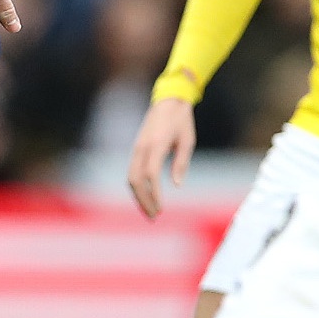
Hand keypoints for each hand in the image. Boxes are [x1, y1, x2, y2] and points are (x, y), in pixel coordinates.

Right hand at [126, 96, 195, 219]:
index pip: (151, 175)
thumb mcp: (187, 141)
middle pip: (135, 180)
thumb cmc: (181, 121)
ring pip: (130, 177)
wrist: (168, 101)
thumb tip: (176, 185)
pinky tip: (146, 196)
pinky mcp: (136, 149)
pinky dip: (137, 187)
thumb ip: (181, 163)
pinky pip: (132, 171)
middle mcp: (142, 147)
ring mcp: (137, 148)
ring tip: (149, 210)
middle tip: (154, 216)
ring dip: (138, 196)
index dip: (154, 194)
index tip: (161, 208)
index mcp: (157, 145)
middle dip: (143, 200)